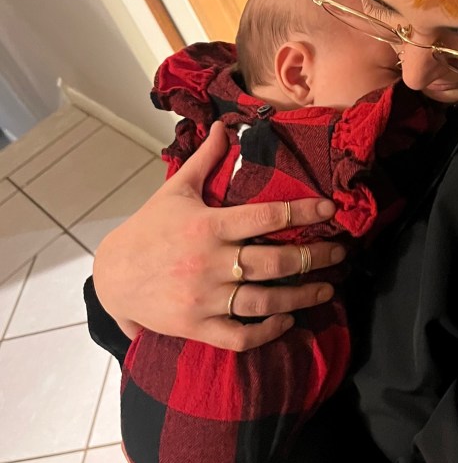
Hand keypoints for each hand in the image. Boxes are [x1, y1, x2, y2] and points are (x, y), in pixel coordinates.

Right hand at [93, 121, 342, 350]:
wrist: (112, 276)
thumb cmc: (148, 229)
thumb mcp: (176, 190)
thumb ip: (205, 160)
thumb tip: (223, 126)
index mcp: (208, 225)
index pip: (266, 216)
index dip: (302, 212)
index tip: (329, 209)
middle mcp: (209, 263)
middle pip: (275, 262)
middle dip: (315, 257)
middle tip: (341, 254)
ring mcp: (203, 299)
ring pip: (264, 302)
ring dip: (302, 296)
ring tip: (327, 289)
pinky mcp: (196, 328)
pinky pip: (239, 336)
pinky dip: (267, 331)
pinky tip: (287, 319)